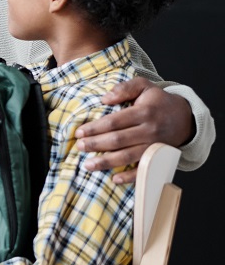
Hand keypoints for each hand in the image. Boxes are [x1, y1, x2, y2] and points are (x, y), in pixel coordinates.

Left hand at [75, 77, 193, 183]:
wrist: (185, 117)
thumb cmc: (158, 101)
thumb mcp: (144, 86)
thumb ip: (125, 88)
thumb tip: (105, 99)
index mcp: (144, 112)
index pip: (114, 122)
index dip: (95, 128)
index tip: (79, 132)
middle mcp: (150, 130)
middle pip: (118, 140)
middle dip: (96, 144)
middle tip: (79, 147)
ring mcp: (155, 146)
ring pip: (128, 156)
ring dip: (106, 162)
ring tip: (88, 165)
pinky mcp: (160, 158)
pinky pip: (144, 170)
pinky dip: (130, 177)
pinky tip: (114, 179)